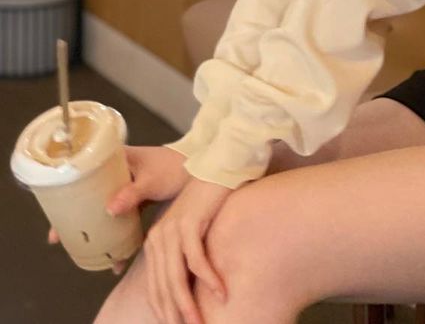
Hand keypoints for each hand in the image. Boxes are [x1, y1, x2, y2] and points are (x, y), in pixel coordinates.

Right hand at [46, 144, 192, 274]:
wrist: (203, 168)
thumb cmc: (176, 166)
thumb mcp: (152, 179)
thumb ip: (132, 193)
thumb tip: (109, 209)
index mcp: (117, 159)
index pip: (85, 175)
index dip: (67, 196)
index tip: (56, 220)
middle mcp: (118, 171)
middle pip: (90, 194)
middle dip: (78, 217)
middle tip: (63, 239)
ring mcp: (127, 185)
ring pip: (105, 207)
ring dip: (98, 228)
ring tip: (90, 252)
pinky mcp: (138, 198)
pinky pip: (122, 216)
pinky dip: (118, 233)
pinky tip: (118, 255)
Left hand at [143, 176, 230, 323]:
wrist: (220, 165)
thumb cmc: (209, 200)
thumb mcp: (191, 229)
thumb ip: (184, 254)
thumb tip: (187, 285)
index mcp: (155, 241)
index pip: (155, 286)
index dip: (164, 310)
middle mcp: (158, 237)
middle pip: (164, 285)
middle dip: (175, 313)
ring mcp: (173, 230)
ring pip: (177, 277)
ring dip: (190, 303)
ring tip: (200, 322)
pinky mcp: (190, 223)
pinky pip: (197, 259)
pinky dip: (209, 278)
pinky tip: (220, 292)